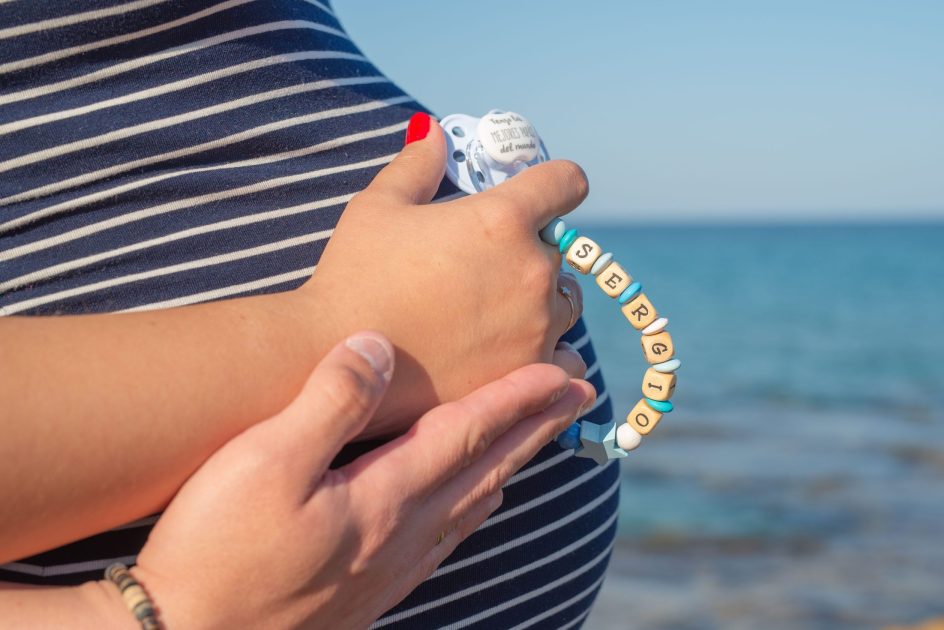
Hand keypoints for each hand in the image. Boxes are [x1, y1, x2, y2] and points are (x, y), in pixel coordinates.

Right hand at [121, 332, 594, 628]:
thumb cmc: (218, 550)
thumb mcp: (266, 459)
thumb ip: (332, 401)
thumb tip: (379, 346)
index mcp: (387, 496)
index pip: (471, 432)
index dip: (520, 398)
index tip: (563, 373)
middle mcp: (403, 535)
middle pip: (486, 469)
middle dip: (535, 429)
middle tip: (578, 400)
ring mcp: (388, 571)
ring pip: (470, 509)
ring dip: (509, 468)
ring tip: (534, 447)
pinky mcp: (366, 595)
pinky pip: (443, 543)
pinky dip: (471, 514)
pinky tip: (466, 515)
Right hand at [303, 115, 587, 436]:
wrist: (340, 356)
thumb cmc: (355, 275)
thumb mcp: (379, 206)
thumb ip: (417, 164)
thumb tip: (433, 131)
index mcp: (502, 218)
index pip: (566, 182)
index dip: (556, 184)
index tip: (545, 194)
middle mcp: (532, 269)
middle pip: (558, 248)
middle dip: (529, 250)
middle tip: (484, 268)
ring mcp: (537, 326)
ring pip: (563, 302)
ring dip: (541, 301)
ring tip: (491, 312)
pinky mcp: (529, 373)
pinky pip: (564, 356)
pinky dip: (546, 350)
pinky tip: (508, 349)